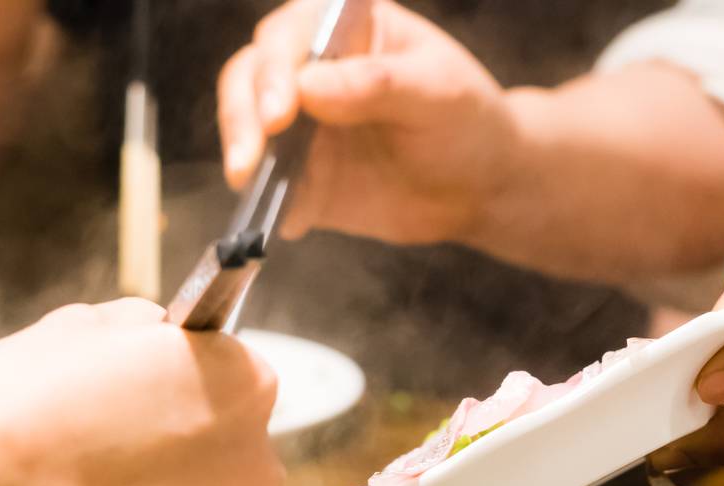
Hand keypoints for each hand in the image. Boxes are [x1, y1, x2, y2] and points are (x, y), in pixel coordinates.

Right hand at [0, 299, 282, 485]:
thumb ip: (137, 327)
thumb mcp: (77, 328)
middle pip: (228, 444)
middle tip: (110, 437)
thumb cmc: (17, 414)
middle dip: (181, 440)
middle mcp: (250, 463)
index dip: (182, 377)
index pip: (232, 371)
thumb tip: (151, 331)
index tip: (147, 385)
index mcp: (239, 385)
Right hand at [218, 0, 514, 244]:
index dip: (275, 69)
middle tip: (250, 156)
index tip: (280, 112)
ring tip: (248, 184)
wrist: (480, 187)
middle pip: (250, 76)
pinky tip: (285, 219)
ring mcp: (300, 125)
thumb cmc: (467, 121)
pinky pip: (271, 187)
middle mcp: (310, 69)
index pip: (290, 35)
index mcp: (344, 26)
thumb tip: (306, 88)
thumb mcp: (438, 93)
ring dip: (243, 155)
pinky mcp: (300, 177)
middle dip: (243, 114)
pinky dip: (269, 203)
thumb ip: (377, 85)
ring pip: (247, 128)